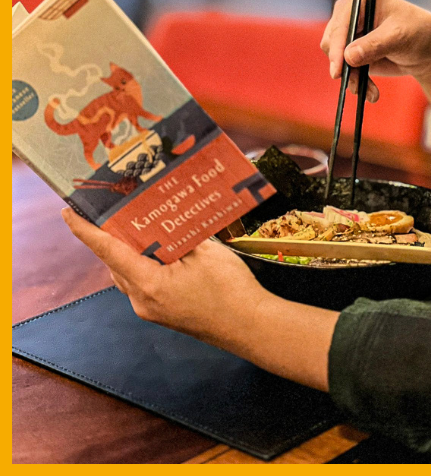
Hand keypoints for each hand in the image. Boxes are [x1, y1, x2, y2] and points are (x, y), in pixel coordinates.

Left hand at [61, 208, 267, 344]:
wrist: (251, 327)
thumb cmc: (232, 292)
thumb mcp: (207, 253)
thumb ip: (181, 236)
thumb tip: (168, 224)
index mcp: (149, 284)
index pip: (108, 251)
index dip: (85, 231)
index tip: (69, 213)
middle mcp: (142, 300)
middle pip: (115, 263)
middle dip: (113, 238)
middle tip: (118, 212)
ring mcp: (152, 310)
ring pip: (130, 275)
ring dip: (132, 252)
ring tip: (143, 229)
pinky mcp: (163, 313)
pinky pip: (145, 284)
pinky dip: (147, 266)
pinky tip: (165, 252)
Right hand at [320, 0, 430, 136]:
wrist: (429, 50)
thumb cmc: (417, 32)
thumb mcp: (399, 36)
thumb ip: (374, 45)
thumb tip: (349, 56)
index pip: (341, 23)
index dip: (337, 47)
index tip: (338, 69)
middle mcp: (349, 12)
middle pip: (332, 42)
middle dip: (343, 66)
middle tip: (356, 85)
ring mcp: (349, 33)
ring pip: (337, 60)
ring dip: (352, 78)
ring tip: (371, 93)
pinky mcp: (352, 52)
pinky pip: (346, 71)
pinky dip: (357, 83)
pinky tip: (372, 93)